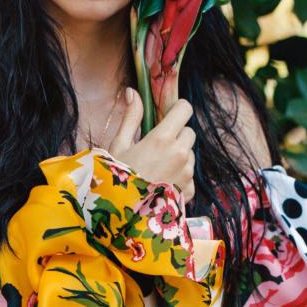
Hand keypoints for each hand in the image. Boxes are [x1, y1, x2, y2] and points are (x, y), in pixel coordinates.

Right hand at [106, 88, 195, 202]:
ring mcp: (187, 173)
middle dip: (177, 135)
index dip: (177, 110)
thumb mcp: (119, 145)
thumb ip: (131, 117)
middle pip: (189, 132)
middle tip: (158, 148)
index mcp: (162, 138)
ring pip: (190, 155)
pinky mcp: (190, 190)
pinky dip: (180, 178)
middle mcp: (180, 153)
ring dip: (180, 157)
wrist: (121, 214)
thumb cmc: (116, 178)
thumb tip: (133, 92)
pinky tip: (162, 184)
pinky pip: (190, 176)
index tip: (168, 116)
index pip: (185, 109)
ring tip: (158, 169)